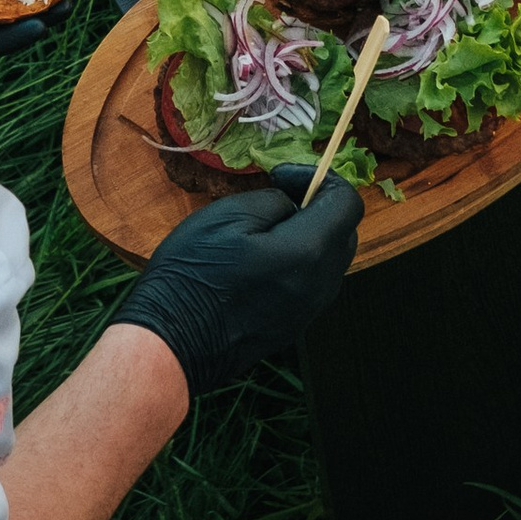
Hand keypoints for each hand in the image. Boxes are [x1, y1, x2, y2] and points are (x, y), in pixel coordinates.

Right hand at [116, 166, 361, 396]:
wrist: (172, 342)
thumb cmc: (193, 274)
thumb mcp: (228, 216)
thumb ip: (273, 202)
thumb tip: (291, 207)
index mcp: (308, 252)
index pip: (348, 202)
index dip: (321, 178)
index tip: (283, 177)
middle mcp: (320, 285)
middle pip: (343, 232)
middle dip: (318, 207)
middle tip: (276, 199)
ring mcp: (309, 311)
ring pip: (329, 261)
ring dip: (308, 236)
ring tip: (265, 232)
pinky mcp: (293, 327)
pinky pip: (312, 284)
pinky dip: (299, 264)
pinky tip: (261, 263)